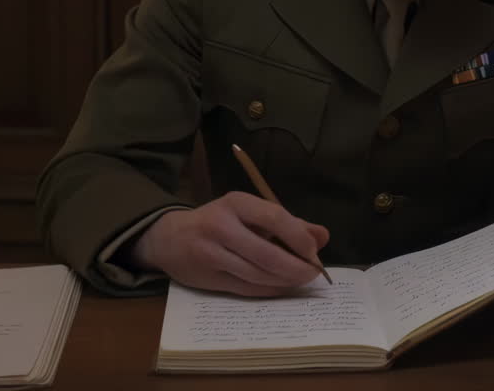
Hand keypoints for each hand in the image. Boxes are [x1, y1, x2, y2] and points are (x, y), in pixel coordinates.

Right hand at [133, 191, 329, 296]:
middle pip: (266, 252)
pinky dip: (268, 290)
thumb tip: (323, 236)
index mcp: (236, 203)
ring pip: (257, 274)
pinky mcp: (207, 278)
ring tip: (300, 280)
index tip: (314, 251)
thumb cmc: (220, 222)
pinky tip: (281, 287)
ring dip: (284, 281)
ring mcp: (211, 253)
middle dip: (295, 266)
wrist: (169, 238)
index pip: (274, 217)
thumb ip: (288, 223)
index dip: (298, 237)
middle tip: (312, 274)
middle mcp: (221, 226)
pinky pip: (245, 288)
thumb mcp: (250, 213)